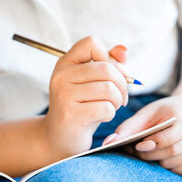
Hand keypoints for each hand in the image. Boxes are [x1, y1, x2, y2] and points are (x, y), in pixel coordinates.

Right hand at [43, 36, 128, 157]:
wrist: (58, 138)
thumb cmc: (79, 108)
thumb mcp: (91, 83)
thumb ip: (108, 64)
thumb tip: (123, 50)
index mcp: (65, 63)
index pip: (91, 43)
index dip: (108, 57)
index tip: (109, 75)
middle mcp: (61, 76)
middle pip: (107, 69)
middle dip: (122, 84)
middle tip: (120, 97)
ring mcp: (64, 95)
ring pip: (109, 89)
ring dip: (118, 101)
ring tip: (111, 107)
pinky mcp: (71, 115)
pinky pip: (106, 108)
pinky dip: (111, 114)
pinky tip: (101, 117)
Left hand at [104, 96, 181, 174]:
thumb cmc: (163, 113)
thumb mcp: (145, 114)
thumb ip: (127, 128)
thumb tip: (107, 143)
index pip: (170, 138)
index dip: (152, 144)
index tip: (138, 145)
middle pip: (171, 153)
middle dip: (150, 154)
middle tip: (137, 150)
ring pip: (173, 164)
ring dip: (157, 161)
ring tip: (150, 151)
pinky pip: (179, 171)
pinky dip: (167, 167)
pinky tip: (164, 156)